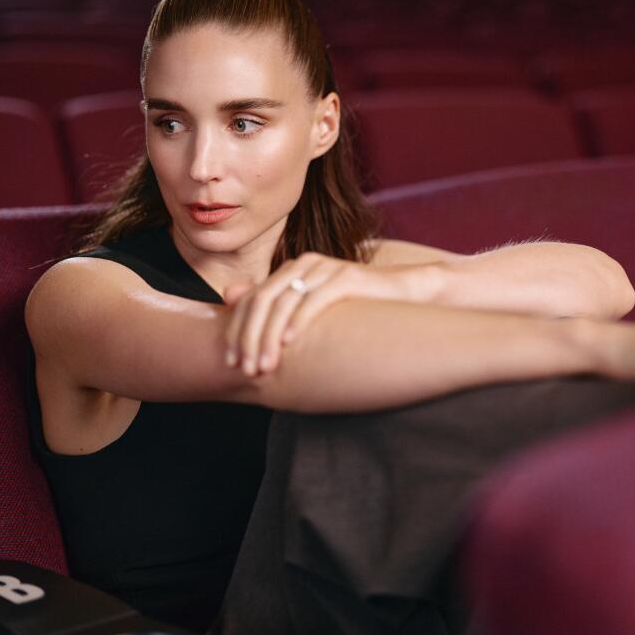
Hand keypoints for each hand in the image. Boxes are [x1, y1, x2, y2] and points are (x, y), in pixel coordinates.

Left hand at [223, 252, 418, 375]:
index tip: (231, 363)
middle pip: (262, 301)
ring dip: (270, 337)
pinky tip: (290, 343)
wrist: (406, 295)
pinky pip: (315, 299)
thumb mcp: (313, 310)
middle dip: (249, 338)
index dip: (237, 331)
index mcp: (291, 270)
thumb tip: (228, 297)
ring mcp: (325, 268)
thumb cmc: (358, 308)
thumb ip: (276, 305)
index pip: (251, 300)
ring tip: (265, 365)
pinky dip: (299, 321)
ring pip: (283, 302)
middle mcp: (304, 264)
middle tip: (246, 370)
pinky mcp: (346, 276)